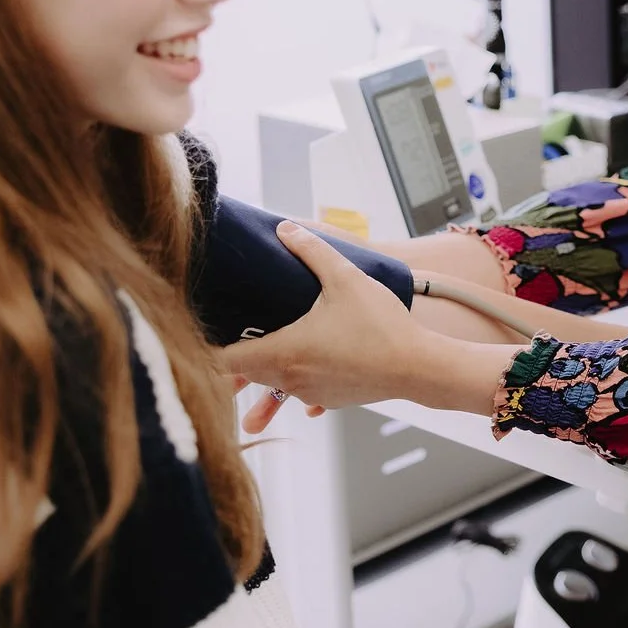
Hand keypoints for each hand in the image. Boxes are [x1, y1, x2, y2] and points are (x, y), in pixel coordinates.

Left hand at [228, 221, 438, 432]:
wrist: (419, 366)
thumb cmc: (381, 326)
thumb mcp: (346, 278)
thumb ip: (313, 251)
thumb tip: (286, 229)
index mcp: (284, 351)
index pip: (226, 360)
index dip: (211, 349)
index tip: (207, 336)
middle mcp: (291, 378)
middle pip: (248, 374)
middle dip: (238, 358)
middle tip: (229, 338)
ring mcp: (311, 393)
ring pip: (276, 385)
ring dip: (269, 371)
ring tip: (266, 357)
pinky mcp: (331, 399)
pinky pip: (304, 393)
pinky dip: (301, 380)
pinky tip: (314, 365)